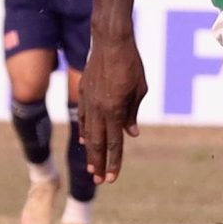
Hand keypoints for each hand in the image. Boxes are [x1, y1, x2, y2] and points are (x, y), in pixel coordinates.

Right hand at [80, 32, 148, 183]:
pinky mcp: (83, 93)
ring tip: (92, 168)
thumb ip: (132, 113)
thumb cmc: (131, 65)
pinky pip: (83, 118)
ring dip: (90, 152)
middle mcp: (99, 109)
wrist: (110, 42)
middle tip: (100, 181)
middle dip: (99, 164)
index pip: (115, 143)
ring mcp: (89, 101)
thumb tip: (130, 134)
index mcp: (115, 110)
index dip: (114, 162)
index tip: (112, 178)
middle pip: (99, 143)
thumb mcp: (139, 90)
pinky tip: (84, 142)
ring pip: (88, 133)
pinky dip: (84, 132)